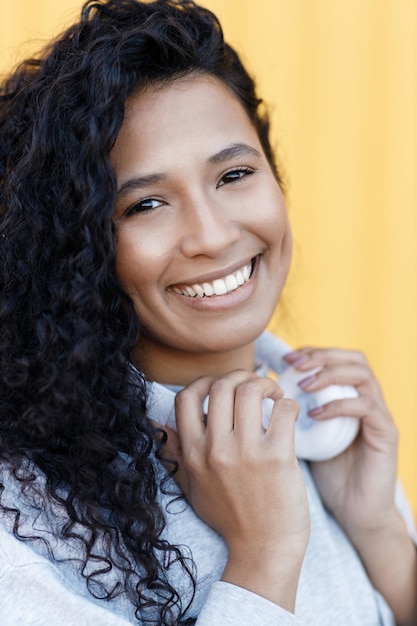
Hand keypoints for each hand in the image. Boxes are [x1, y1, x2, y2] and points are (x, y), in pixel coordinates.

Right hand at [160, 370, 309, 610]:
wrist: (263, 550)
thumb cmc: (230, 517)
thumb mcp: (192, 487)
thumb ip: (177, 455)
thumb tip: (158, 425)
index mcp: (193, 454)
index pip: (185, 397)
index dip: (204, 382)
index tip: (222, 386)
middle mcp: (216, 450)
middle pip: (221, 385)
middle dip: (240, 375)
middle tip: (255, 385)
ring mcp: (246, 453)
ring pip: (250, 390)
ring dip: (266, 384)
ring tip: (274, 395)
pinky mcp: (278, 457)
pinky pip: (283, 410)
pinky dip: (288, 403)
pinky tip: (287, 412)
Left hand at [284, 347, 416, 623]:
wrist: (352, 513)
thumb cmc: (320, 473)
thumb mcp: (296, 437)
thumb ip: (280, 414)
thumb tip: (243, 396)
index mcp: (346, 396)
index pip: (333, 357)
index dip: (308, 353)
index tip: (281, 360)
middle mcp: (365, 399)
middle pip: (351, 357)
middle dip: (319, 355)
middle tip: (293, 364)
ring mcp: (378, 415)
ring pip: (361, 374)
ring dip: (329, 374)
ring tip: (302, 385)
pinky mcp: (386, 434)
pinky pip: (366, 407)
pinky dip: (339, 405)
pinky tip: (315, 415)